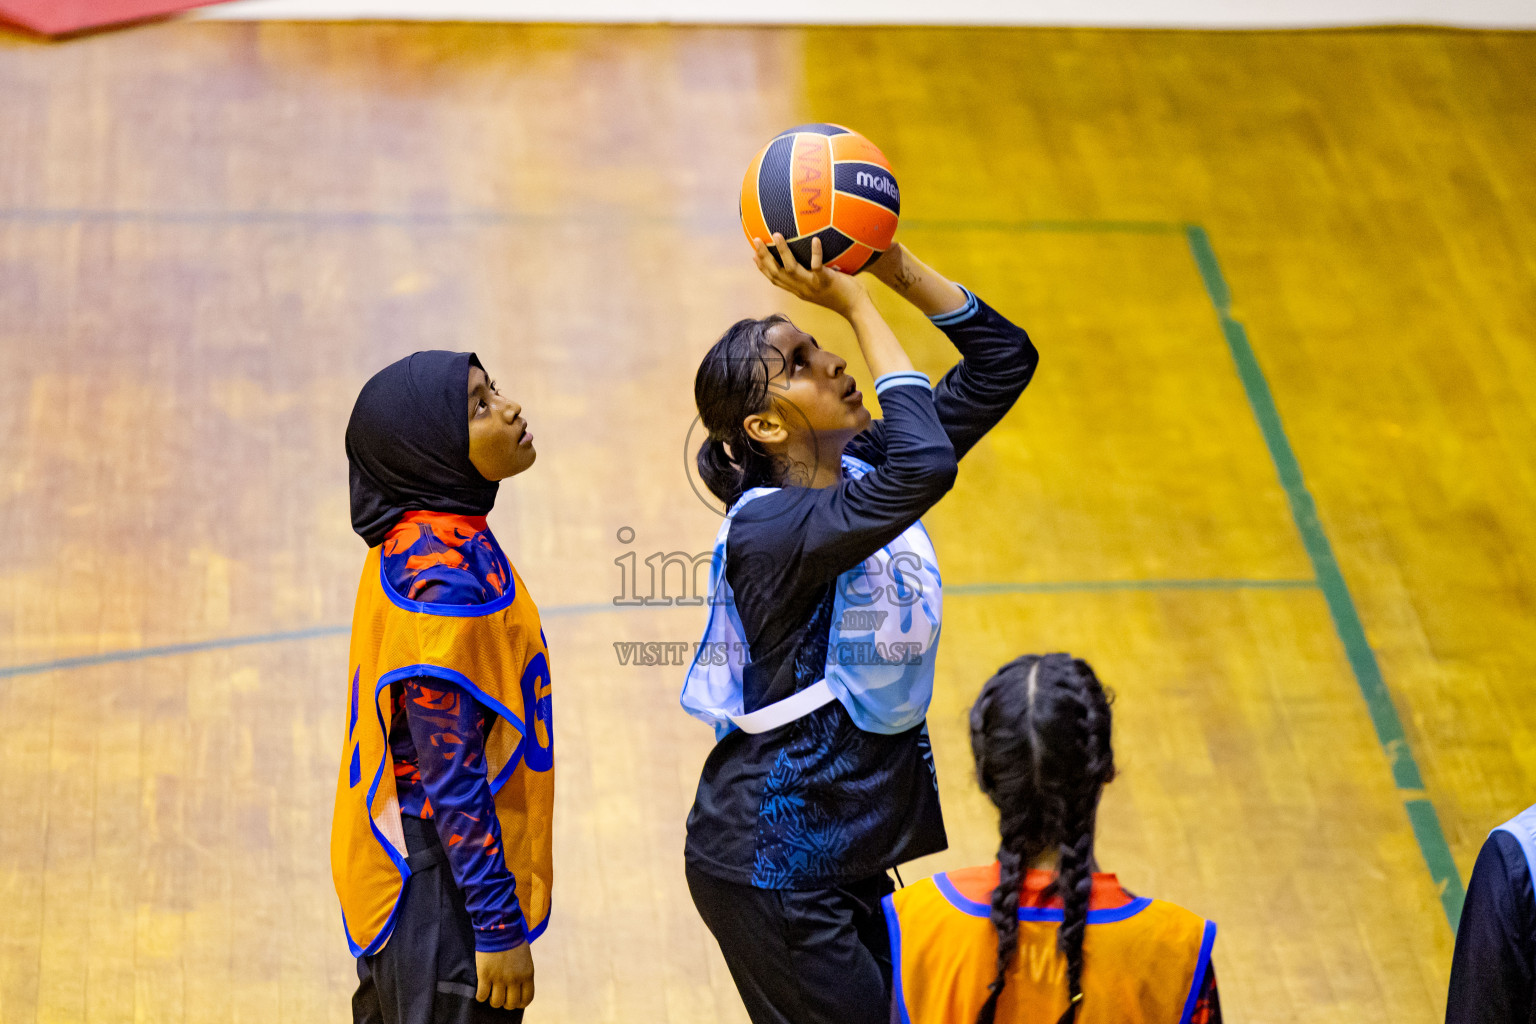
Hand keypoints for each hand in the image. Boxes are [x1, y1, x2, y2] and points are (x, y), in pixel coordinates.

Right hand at [475, 943, 534, 1009]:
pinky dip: (481, 996)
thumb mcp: (525, 959)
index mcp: (527, 974)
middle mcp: (514, 979)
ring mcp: (499, 978)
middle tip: (502, 996)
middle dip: (506, 1003)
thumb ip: (523, 974)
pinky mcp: (485, 975)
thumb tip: (518, 988)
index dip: (520, 1003)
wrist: (499, 928)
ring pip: (496, 1002)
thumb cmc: (512, 941)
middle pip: (511, 1004)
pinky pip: (482, 995)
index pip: (526, 999)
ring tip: (491, 993)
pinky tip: (482, 990)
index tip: (514, 1000)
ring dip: (493, 1000)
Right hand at [752, 233, 867, 318]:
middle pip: (776, 273)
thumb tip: (811, 260)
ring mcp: (812, 286)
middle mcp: (802, 289)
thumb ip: (812, 275)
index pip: (775, 280)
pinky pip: (818, 265)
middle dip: (764, 257)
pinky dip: (815, 252)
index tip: (753, 255)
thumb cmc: (842, 294)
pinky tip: (814, 239)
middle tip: (756, 240)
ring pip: (791, 269)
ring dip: (782, 251)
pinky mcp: (825, 281)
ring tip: (777, 234)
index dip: (762, 268)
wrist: (856, 308)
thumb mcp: (821, 286)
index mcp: (799, 290)